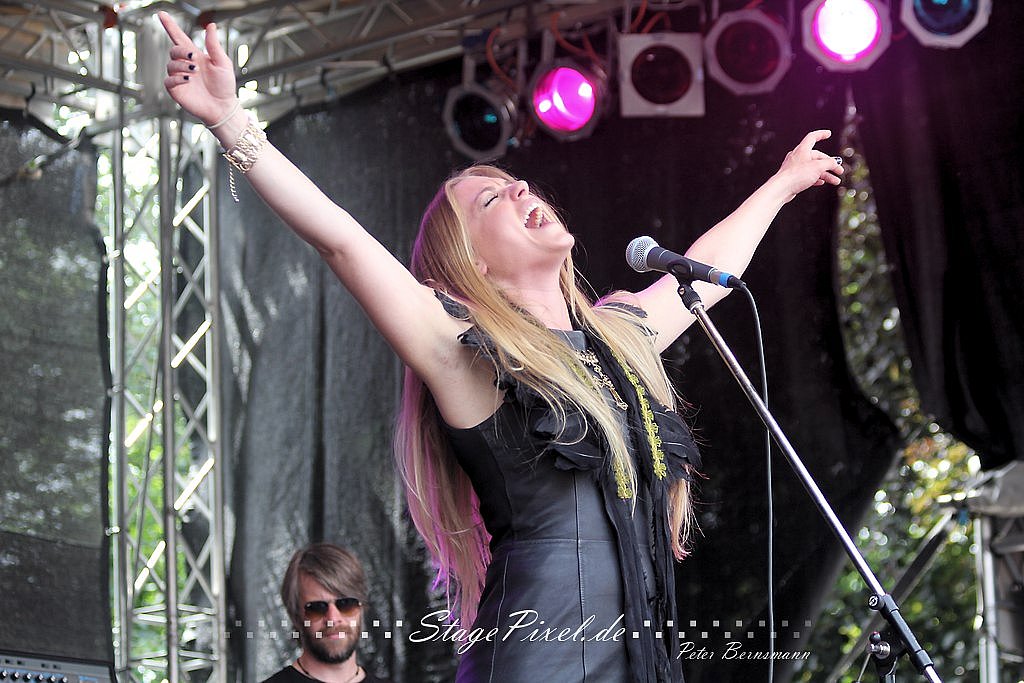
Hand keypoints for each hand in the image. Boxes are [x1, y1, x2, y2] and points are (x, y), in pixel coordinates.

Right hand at [158, 11, 237, 125]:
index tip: (161, 15)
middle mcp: (185, 65)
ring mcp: (179, 77)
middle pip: (174, 50)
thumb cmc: (224, 86)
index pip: (179, 37)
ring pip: (171, 64)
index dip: (170, 26)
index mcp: (195, 56)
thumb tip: (211, 26)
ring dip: (182, 66)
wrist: (223, 107)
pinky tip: (188, 80)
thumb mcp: (222, 62)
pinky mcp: (176, 89)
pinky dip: (177, 78)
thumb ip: (213, 44)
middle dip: (182, 52)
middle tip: (194, 59)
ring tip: (195, 73)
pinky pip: (168, 80)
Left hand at [773, 129, 844, 202]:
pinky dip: (816, 178)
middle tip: (840, 171)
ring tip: (836, 181)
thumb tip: (835, 163)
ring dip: (826, 174)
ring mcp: (795, 167)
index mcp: (802, 149)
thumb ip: (829, 163)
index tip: (828, 134)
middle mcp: (797, 157)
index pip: (812, 137)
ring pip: (813, 168)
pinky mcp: (793, 178)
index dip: (821, 134)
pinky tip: (822, 182)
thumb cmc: (797, 175)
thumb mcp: (818, 167)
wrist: (781, 189)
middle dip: (830, 164)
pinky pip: (807, 176)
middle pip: (817, 157)